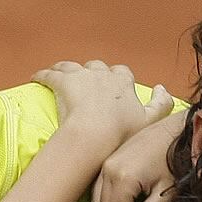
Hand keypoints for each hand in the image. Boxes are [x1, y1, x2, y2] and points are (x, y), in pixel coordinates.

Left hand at [32, 60, 173, 155]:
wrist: (95, 135)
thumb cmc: (122, 133)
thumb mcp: (150, 122)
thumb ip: (161, 106)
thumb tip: (163, 90)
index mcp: (123, 83)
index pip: (123, 74)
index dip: (119, 80)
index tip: (117, 88)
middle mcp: (103, 74)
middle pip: (97, 68)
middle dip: (94, 74)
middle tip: (89, 87)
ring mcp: (81, 76)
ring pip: (72, 67)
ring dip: (68, 70)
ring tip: (62, 76)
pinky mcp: (61, 82)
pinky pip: (49, 74)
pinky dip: (43, 75)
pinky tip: (37, 78)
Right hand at [91, 110, 186, 201]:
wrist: (177, 132)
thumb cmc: (176, 162)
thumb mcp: (166, 194)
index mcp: (123, 179)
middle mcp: (108, 169)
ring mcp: (105, 163)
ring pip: (97, 199)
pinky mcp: (106, 159)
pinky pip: (98, 187)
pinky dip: (109, 196)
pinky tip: (129, 194)